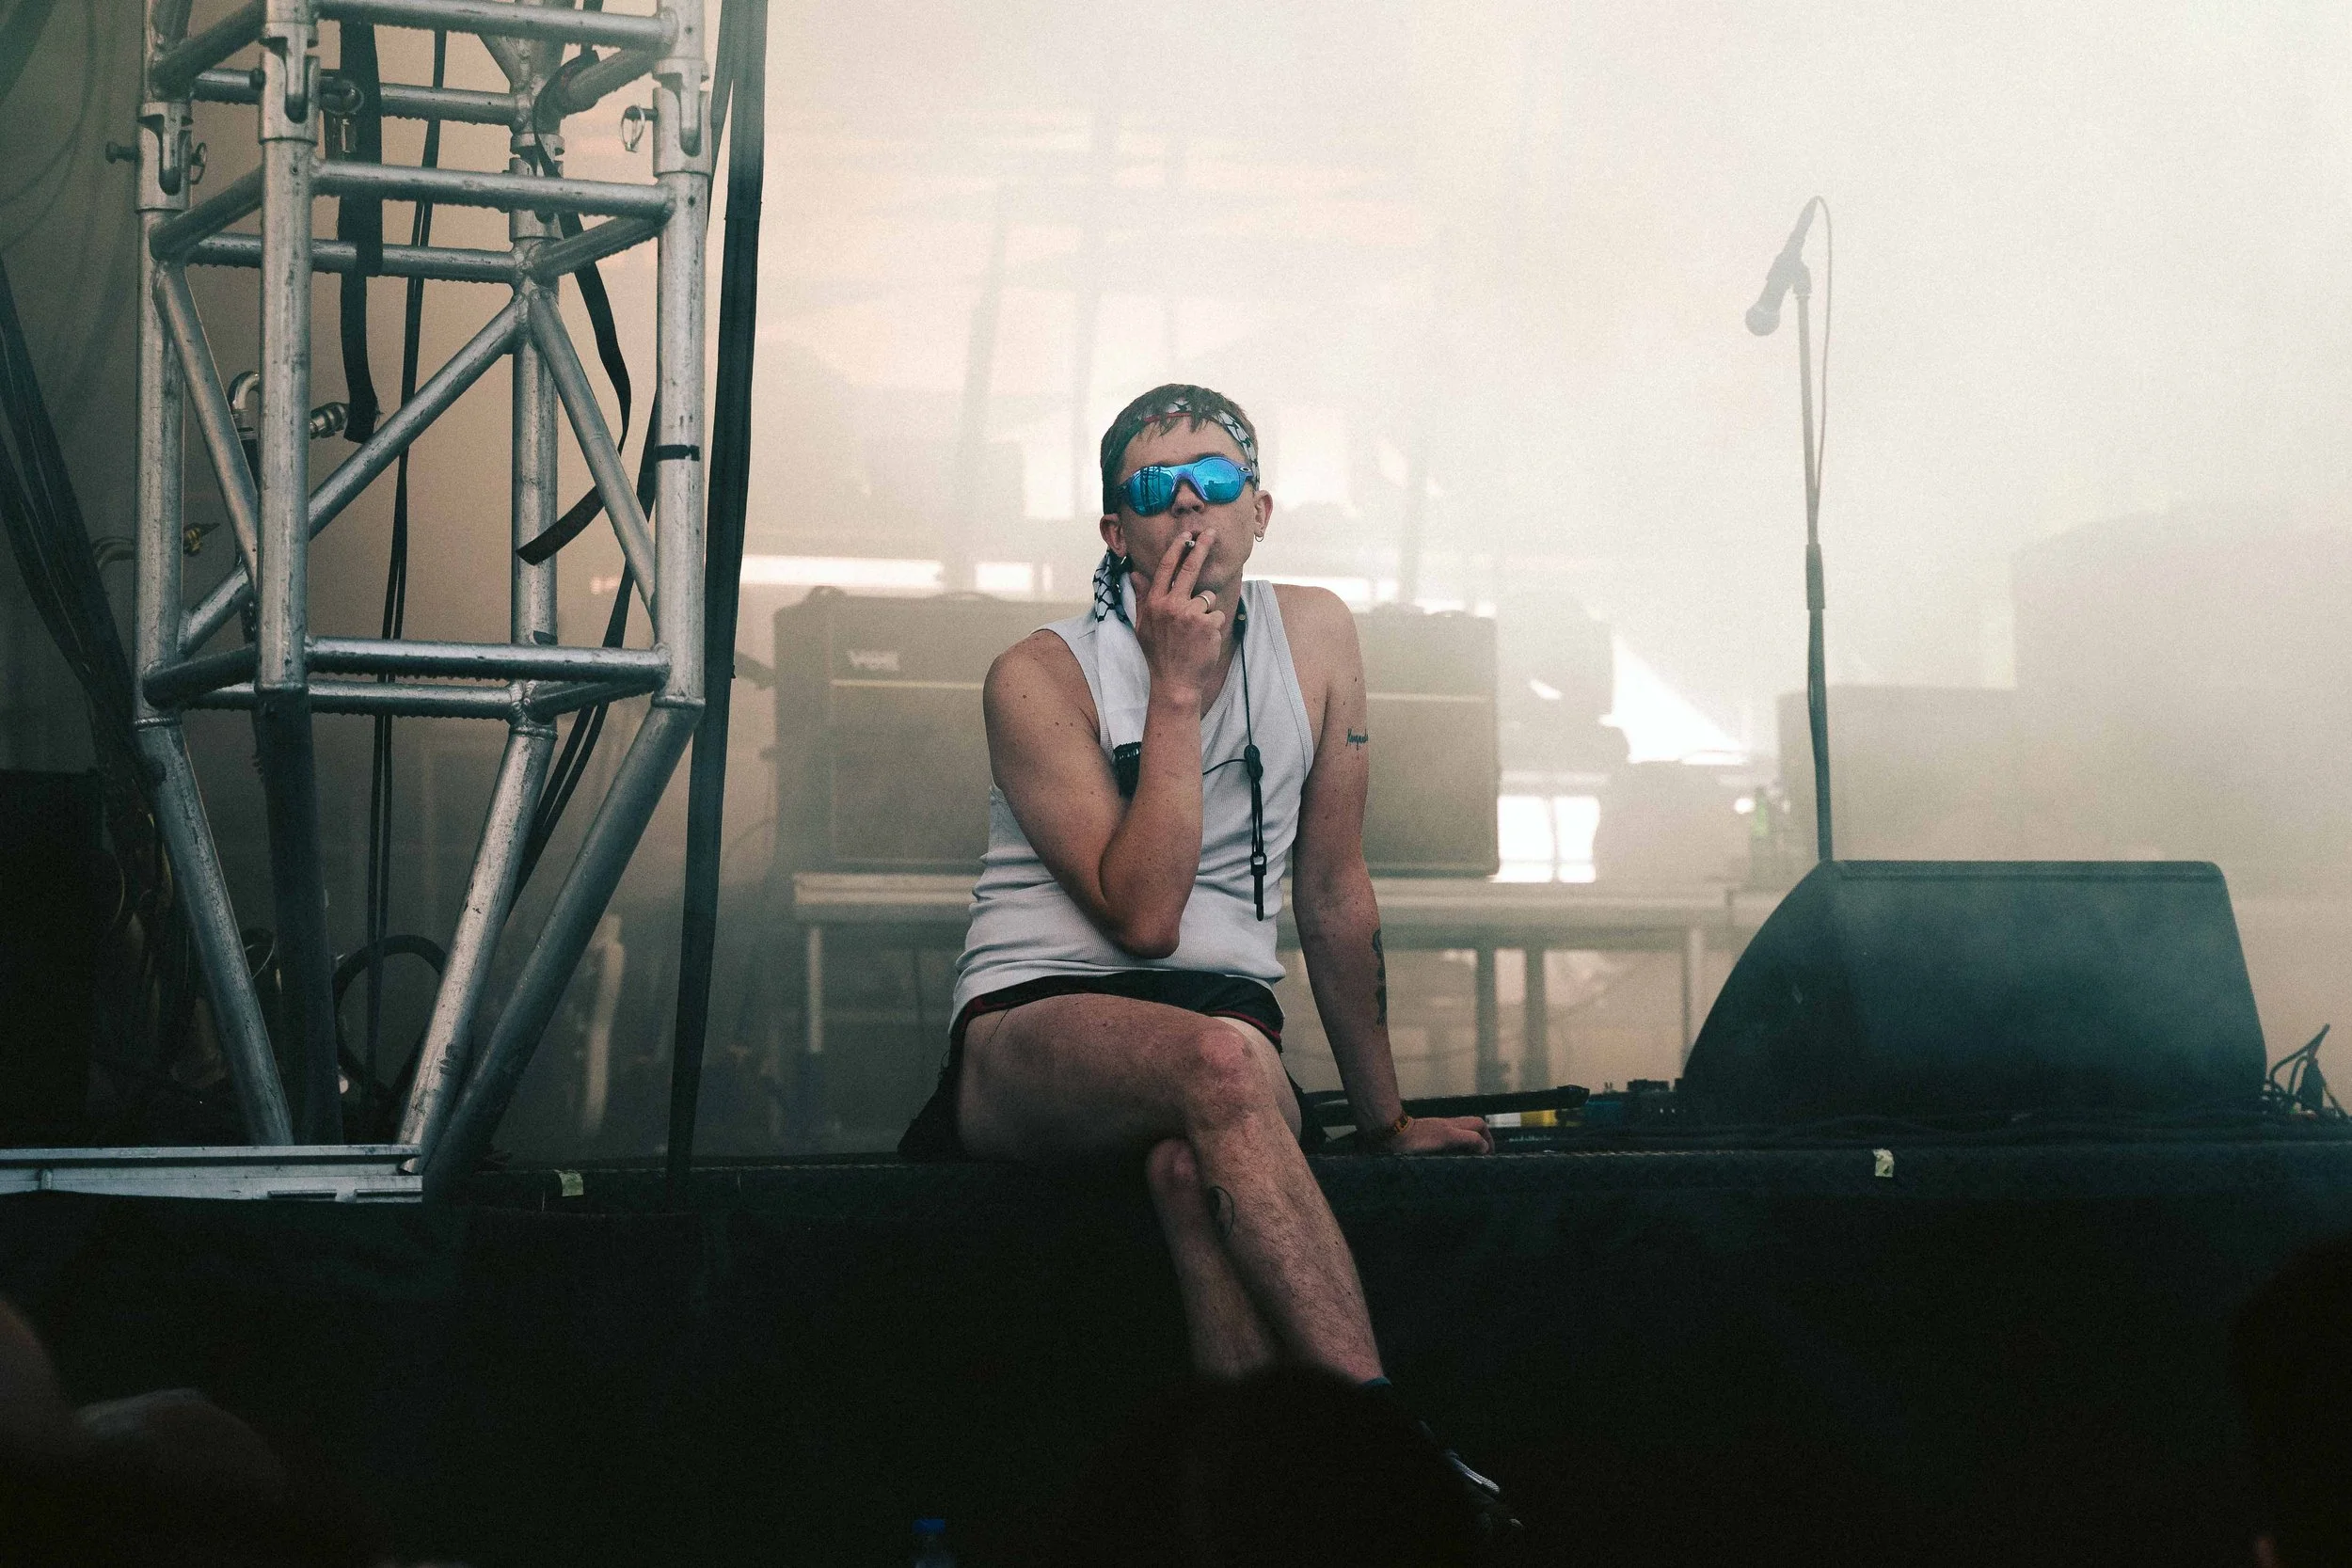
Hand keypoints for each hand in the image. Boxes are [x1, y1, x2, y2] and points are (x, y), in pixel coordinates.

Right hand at [1131, 530, 1224, 700]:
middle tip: (1211, 532)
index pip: (1167, 567)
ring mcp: (1191, 614)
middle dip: (1202, 547)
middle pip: (1190, 568)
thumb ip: (1142, 597)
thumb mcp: (1143, 625)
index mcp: (1155, 603)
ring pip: (1207, 597)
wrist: (1174, 682)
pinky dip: (1214, 625)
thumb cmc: (1158, 653)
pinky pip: (1217, 614)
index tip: (1187, 535)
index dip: (1178, 548)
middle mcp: (1172, 605)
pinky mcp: (1208, 625)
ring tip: (1195, 631)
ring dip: (1206, 609)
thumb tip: (1134, 573)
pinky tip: (1203, 640)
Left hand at [1388, 1114, 1492, 1155]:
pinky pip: (1446, 1143)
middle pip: (1470, 1128)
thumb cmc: (1420, 1138)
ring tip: (1469, 1162)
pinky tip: (1450, 1161)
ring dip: (1467, 1146)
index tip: (1490, 1154)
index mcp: (1453, 1126)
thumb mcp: (1447, 1137)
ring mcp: (1436, 1133)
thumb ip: (1468, 1139)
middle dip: (1480, 1140)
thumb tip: (1485, 1147)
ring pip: (1458, 1135)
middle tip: (1482, 1158)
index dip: (1488, 1137)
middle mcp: (1447, 1127)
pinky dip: (1454, 1150)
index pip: (1478, 1125)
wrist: (1392, 1136)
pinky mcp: (1427, 1140)